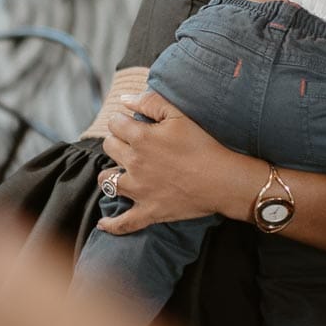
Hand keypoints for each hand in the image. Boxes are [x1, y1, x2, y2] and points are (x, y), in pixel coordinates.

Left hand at [97, 91, 254, 234]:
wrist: (222, 180)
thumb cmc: (202, 144)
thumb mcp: (178, 114)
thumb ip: (149, 101)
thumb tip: (124, 100)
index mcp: (140, 138)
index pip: (114, 124)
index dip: (121, 121)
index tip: (130, 123)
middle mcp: (133, 163)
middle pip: (109, 147)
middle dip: (117, 142)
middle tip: (130, 144)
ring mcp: (138, 190)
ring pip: (106, 180)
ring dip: (109, 174)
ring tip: (118, 172)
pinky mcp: (148, 211)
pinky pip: (123, 223)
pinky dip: (111, 225)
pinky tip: (103, 223)